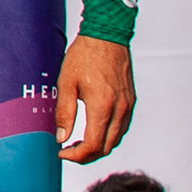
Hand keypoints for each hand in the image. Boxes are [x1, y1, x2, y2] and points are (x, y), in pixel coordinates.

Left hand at [57, 35, 133, 160]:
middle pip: (107, 147)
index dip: (77, 155)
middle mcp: (120, 111)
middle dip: (87, 155)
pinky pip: (122, 127)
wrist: (106, 37)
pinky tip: (94, 129)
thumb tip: (60, 137)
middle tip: (68, 150)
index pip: (93, 145)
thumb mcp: (66, 83)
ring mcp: (128, 107)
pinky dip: (109, 135)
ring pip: (116, 139)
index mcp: (103, 107)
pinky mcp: (131, 102)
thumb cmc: (84, 57)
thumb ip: (64, 112)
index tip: (61, 152)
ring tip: (78, 142)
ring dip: (99, 146)